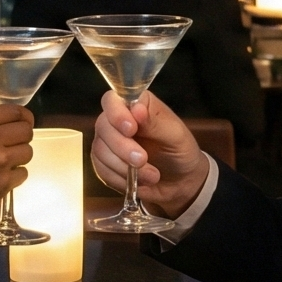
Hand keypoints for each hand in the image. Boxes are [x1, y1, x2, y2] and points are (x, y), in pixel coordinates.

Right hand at [0, 105, 32, 234]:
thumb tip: (0, 128)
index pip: (16, 111)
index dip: (23, 118)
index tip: (24, 123)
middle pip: (27, 131)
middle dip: (22, 138)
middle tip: (13, 146)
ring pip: (28, 152)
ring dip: (19, 158)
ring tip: (1, 165)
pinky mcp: (3, 183)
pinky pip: (23, 174)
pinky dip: (14, 177)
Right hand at [92, 90, 210, 217]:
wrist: (180, 181)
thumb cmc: (180, 151)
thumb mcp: (176, 135)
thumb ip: (155, 121)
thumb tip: (137, 107)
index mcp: (134, 105)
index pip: (112, 100)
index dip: (116, 113)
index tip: (131, 129)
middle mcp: (116, 121)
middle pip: (103, 127)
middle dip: (122, 147)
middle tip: (143, 160)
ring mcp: (108, 143)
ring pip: (100, 151)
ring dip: (125, 167)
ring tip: (152, 175)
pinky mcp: (104, 164)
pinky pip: (102, 171)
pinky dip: (121, 179)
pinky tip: (139, 181)